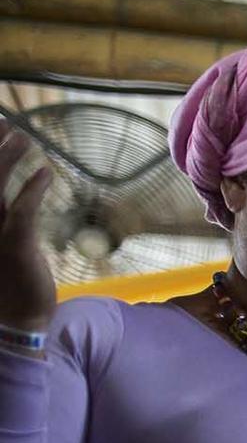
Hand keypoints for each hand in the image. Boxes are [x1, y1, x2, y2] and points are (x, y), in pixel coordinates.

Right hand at [0, 123, 57, 331]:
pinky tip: (47, 173)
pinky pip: (21, 211)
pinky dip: (33, 190)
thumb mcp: (3, 245)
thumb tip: (15, 195)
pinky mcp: (14, 245)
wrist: (15, 322)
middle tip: (5, 120)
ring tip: (25, 138)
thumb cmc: (9, 283)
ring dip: (9, 159)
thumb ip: (5, 216)